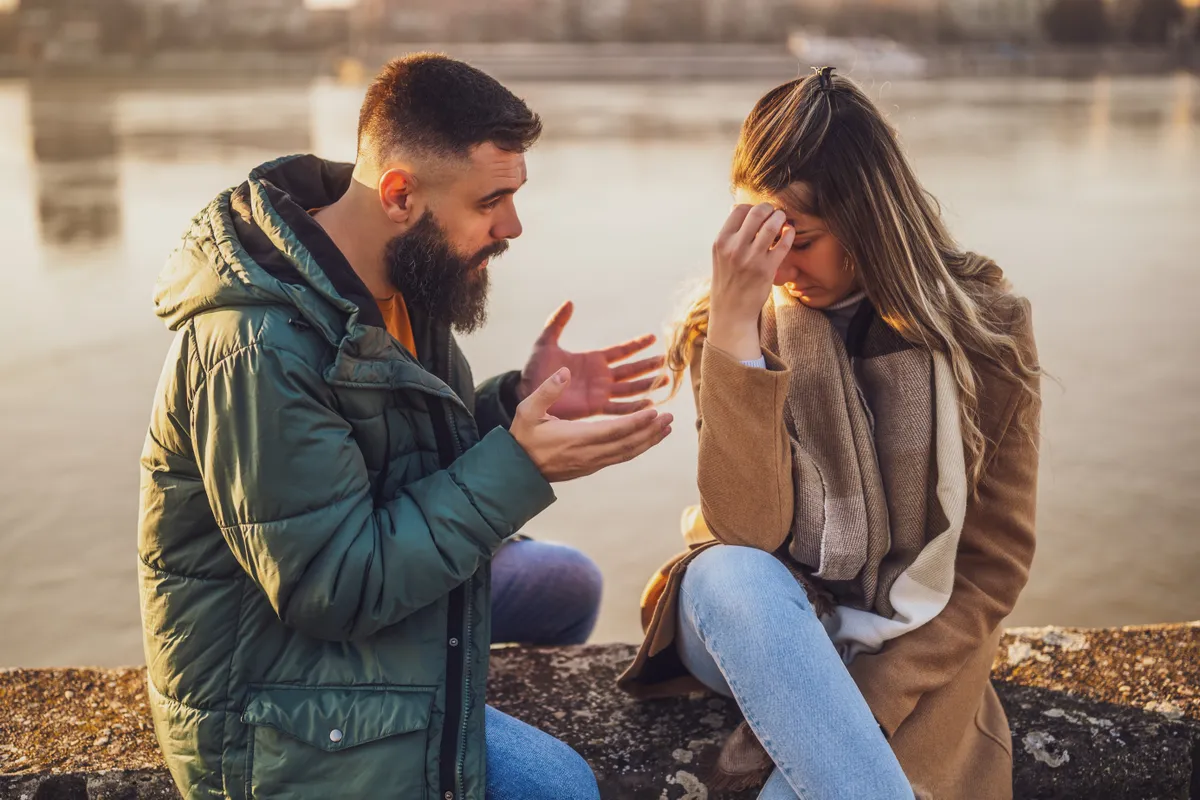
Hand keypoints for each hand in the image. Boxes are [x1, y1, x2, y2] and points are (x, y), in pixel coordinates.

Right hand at [510, 368, 673, 481]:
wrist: (517, 470)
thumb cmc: (522, 437)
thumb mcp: (527, 410)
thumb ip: (547, 391)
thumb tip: (564, 371)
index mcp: (577, 438)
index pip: (615, 430)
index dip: (637, 422)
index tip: (655, 411)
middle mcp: (589, 453)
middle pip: (628, 443)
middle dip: (651, 431)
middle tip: (670, 418)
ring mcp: (592, 462)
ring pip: (627, 452)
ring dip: (649, 440)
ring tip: (666, 428)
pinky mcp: (591, 466)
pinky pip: (620, 456)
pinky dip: (637, 447)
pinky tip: (646, 439)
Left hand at [517, 301, 665, 420]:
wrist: (527, 393)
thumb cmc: (535, 369)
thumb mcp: (546, 342)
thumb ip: (557, 323)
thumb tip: (569, 302)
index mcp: (593, 359)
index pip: (620, 351)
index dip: (636, 344)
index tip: (652, 337)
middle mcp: (601, 376)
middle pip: (631, 370)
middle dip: (648, 365)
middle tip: (666, 360)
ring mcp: (600, 392)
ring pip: (630, 388)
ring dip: (647, 385)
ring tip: (665, 381)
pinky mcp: (595, 408)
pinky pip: (618, 408)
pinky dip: (634, 407)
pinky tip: (649, 404)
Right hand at [708, 202, 793, 360]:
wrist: (731, 312)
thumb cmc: (728, 281)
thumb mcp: (720, 255)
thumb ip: (730, 234)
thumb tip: (737, 208)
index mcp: (721, 242)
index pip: (739, 210)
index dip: (752, 207)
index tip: (760, 213)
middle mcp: (734, 248)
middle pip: (756, 212)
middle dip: (769, 209)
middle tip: (775, 213)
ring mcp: (751, 258)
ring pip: (771, 225)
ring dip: (781, 218)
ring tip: (783, 220)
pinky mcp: (767, 269)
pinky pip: (783, 243)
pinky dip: (789, 233)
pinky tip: (789, 232)